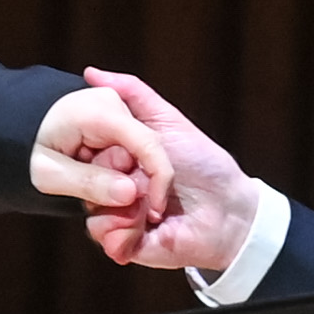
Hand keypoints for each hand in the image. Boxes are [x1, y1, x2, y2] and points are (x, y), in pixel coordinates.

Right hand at [35, 66, 263, 272]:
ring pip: (90, 210)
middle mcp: (114, 187)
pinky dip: (123, 232)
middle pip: (84, 180)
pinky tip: (148, 225)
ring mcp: (117, 216)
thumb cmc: (204, 164)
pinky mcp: (124, 243)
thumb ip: (132, 93)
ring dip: (122, 206)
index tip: (124, 153)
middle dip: (114, 178)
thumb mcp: (167, 121)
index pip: (85, 151)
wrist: (229, 210)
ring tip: (152, 207)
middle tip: (141, 180)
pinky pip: (103, 238)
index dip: (99, 150)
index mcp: (118, 159)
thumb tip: (89, 70)